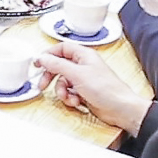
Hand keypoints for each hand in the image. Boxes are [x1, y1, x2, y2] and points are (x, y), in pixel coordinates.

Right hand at [36, 42, 151, 134]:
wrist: (120, 108)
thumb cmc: (106, 89)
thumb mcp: (77, 74)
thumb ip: (57, 65)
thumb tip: (43, 57)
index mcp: (84, 55)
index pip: (61, 48)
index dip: (48, 55)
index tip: (38, 63)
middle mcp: (84, 65)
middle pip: (59, 66)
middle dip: (51, 76)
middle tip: (43, 84)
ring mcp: (84, 79)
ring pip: (63, 82)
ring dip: (62, 91)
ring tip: (68, 97)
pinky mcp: (85, 92)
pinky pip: (69, 92)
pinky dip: (69, 98)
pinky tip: (76, 102)